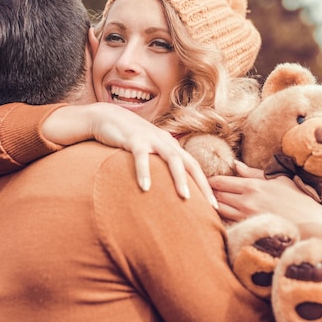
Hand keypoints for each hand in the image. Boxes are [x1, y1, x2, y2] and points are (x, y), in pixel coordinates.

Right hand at [42, 103, 216, 207]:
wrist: (107, 117)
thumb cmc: (129, 138)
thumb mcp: (148, 150)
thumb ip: (159, 164)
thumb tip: (168, 187)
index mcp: (171, 145)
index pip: (193, 166)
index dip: (205, 185)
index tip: (213, 205)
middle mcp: (166, 142)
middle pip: (189, 163)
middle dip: (202, 184)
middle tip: (211, 204)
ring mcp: (151, 139)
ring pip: (172, 158)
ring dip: (179, 178)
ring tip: (185, 197)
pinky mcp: (134, 139)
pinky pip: (141, 157)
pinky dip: (144, 172)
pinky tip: (145, 188)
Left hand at [209, 161, 321, 247]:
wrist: (314, 224)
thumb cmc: (297, 199)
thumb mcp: (277, 180)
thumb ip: (253, 173)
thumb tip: (235, 165)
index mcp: (252, 186)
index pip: (219, 182)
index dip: (209, 181)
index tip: (204, 180)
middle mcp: (246, 201)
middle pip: (215, 195)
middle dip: (207, 193)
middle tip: (201, 191)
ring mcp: (247, 218)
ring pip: (218, 210)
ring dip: (211, 206)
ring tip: (206, 204)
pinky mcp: (250, 230)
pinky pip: (227, 224)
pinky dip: (220, 219)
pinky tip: (217, 218)